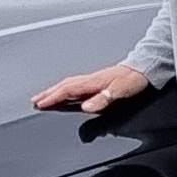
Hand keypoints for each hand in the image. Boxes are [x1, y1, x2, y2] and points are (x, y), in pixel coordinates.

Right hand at [33, 65, 152, 113]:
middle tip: (34, 101)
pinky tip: (63, 95)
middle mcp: (89, 80)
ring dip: (53, 91)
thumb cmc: (132, 80)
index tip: (41, 104)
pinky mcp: (96, 82)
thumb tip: (86, 107)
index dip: (53, 98)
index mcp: (92, 82)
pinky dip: (64, 90)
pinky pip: (74, 86)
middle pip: (63, 86)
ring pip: (67, 85)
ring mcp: (91, 80)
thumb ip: (102, 99)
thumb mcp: (119, 91)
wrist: (142, 69)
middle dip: (47, 94)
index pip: (67, 90)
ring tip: (42, 98)